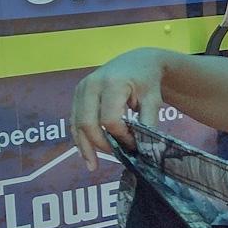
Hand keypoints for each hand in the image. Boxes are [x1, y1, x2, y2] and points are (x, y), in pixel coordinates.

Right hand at [71, 49, 167, 170]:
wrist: (137, 62)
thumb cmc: (147, 82)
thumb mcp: (153, 101)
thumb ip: (148, 124)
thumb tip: (145, 151)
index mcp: (113, 84)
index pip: (111, 119)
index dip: (122, 137)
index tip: (135, 145)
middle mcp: (91, 84)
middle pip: (88, 122)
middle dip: (100, 144)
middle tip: (117, 157)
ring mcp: (81, 88)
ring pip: (76, 123)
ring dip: (84, 146)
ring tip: (92, 165)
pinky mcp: (77, 94)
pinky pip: (74, 120)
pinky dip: (79, 137)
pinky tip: (85, 154)